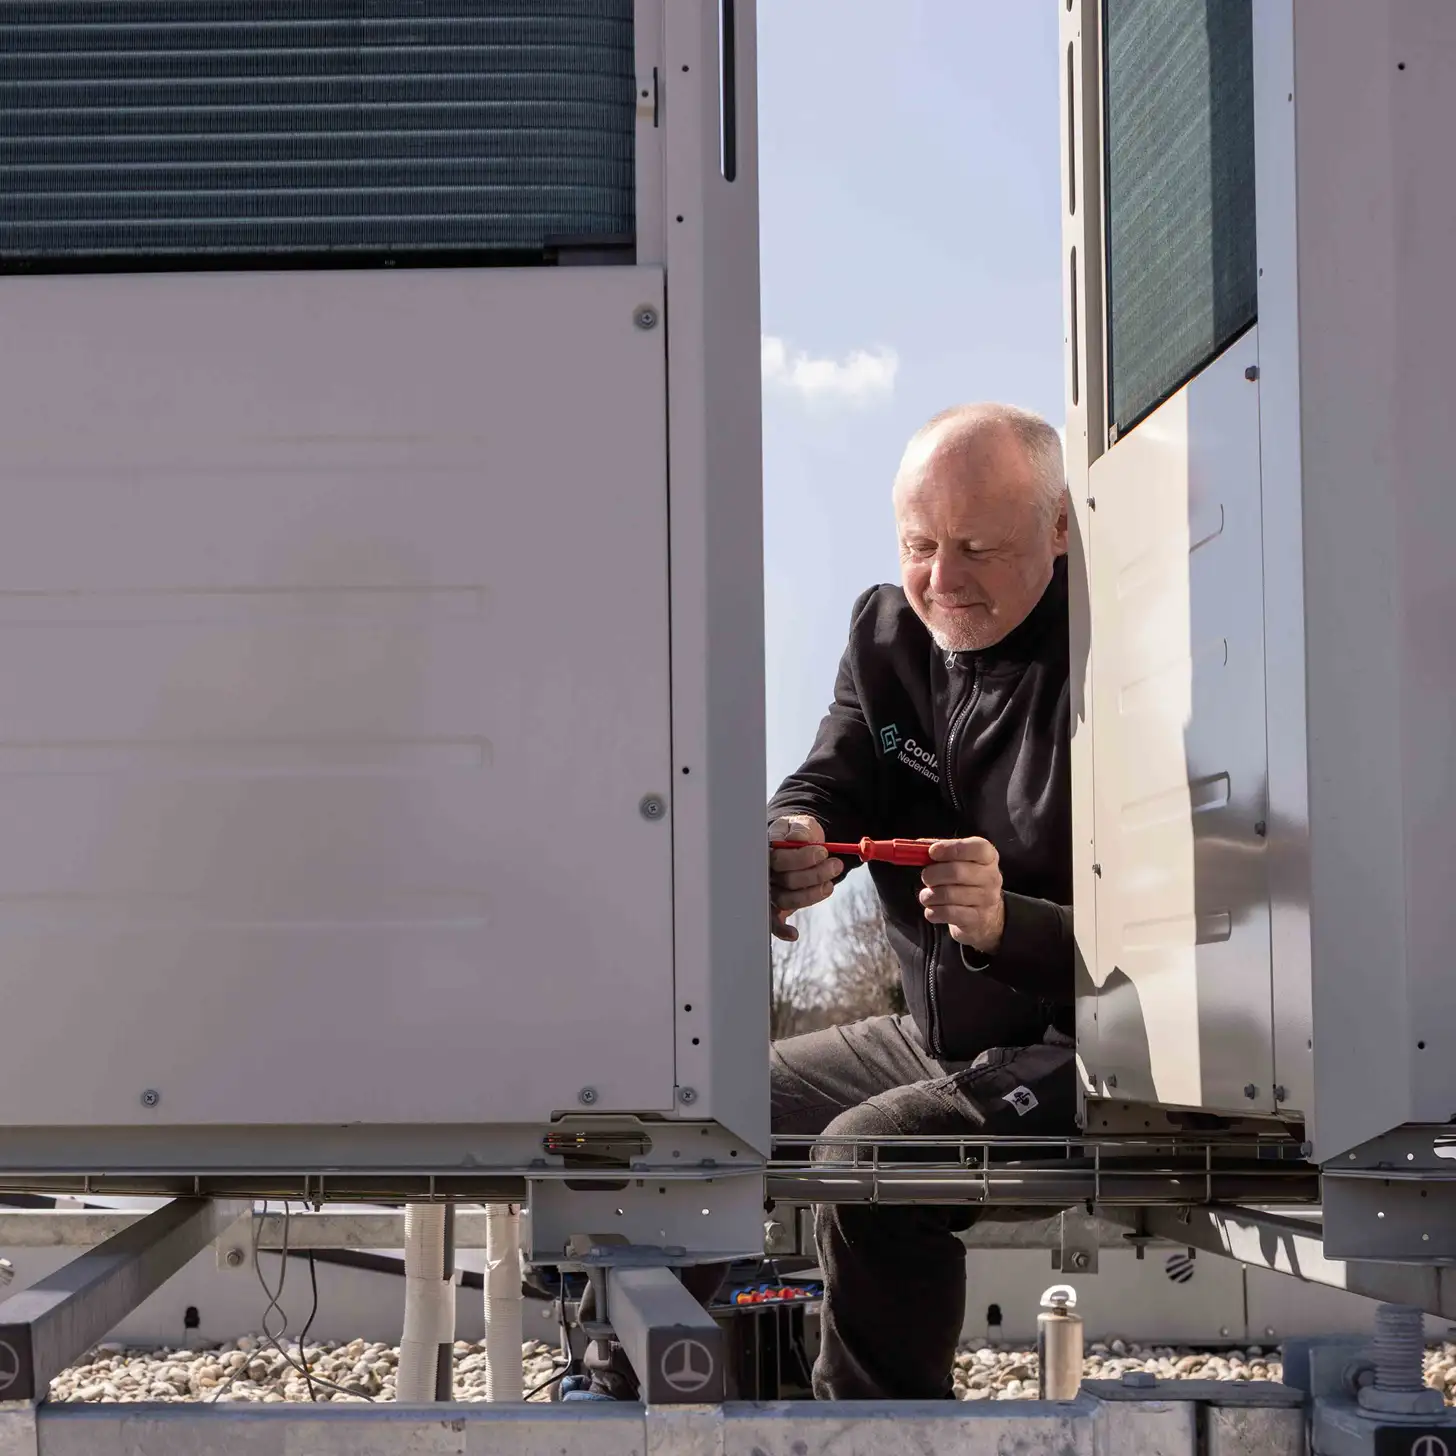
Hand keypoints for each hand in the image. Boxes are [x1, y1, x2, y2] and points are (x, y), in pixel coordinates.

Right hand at [768, 815, 842, 941]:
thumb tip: (797, 839)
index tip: (823, 851)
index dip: (802, 858)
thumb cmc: (799, 832)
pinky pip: (774, 922)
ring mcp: (770, 890)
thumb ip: (800, 829)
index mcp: (766, 850)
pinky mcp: (777, 905)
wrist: (802, 842)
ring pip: (788, 899)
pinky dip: (782, 930)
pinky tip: (794, 934)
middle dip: (815, 874)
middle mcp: (764, 872)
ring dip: (813, 893)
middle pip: (786, 880)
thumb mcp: (801, 823)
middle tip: (836, 864)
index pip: (779, 858)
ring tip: (832, 881)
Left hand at [919, 837, 1004, 953]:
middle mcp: (991, 877)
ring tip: (927, 895)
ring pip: (948, 895)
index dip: (951, 848)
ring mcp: (986, 900)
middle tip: (926, 877)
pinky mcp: (977, 919)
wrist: (985, 915)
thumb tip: (915, 846)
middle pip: (957, 872)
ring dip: (929, 895)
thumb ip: (939, 849)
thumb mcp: (959, 860)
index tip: (932, 852)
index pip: (976, 848)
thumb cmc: (965, 881)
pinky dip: (932, 911)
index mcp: (988, 857)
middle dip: (932, 874)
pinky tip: (932, 908)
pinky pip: (947, 913)